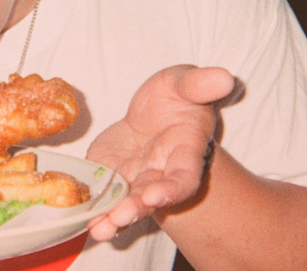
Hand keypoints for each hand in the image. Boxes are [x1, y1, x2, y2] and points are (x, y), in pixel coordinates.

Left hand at [85, 65, 233, 239]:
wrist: (154, 109)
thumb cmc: (177, 96)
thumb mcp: (186, 83)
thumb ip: (201, 84)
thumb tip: (224, 78)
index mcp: (185, 152)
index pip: (185, 178)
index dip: (172, 190)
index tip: (155, 196)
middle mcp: (161, 173)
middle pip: (151, 198)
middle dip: (136, 209)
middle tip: (120, 216)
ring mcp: (135, 179)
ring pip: (127, 204)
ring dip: (113, 218)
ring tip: (99, 229)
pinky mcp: (110, 176)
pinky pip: (103, 195)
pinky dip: (94, 209)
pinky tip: (82, 218)